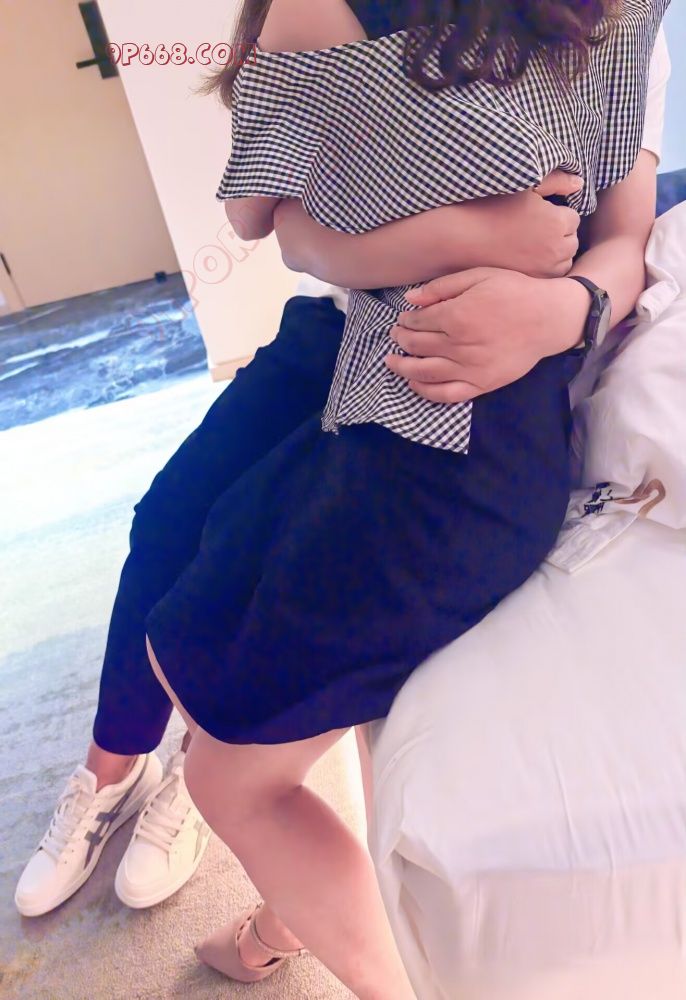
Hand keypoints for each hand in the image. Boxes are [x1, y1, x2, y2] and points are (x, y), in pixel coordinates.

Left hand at [385, 267, 590, 402]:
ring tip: (392, 361)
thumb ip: (442, 287)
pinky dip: (426, 391)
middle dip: (401, 340)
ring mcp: (471, 368)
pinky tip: (414, 383)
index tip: (403, 319)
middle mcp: (460, 345)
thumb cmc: (515, 291)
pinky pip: (447, 394)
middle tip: (396, 336)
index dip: (406, 321)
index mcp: (458, 316)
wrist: (549, 318)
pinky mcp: (482, 384)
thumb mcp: (479, 276)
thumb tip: (410, 299)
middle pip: (417, 346)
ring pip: (425, 373)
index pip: (418, 322)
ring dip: (403, 367)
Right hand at [461, 170, 581, 278]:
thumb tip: (579, 183)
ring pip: (564, 261)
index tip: (540, 214)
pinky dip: (544, 269)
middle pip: (572, 241)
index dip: (557, 214)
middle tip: (535, 229)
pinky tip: (527, 259)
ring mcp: (545, 270)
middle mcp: (557, 249)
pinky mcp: (532, 282)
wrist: (464, 239)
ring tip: (533, 245)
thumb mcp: (526, 185)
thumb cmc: (492, 207)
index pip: (573, 218)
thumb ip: (557, 181)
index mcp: (558, 222)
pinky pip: (550, 277)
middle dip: (560, 234)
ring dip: (556, 253)